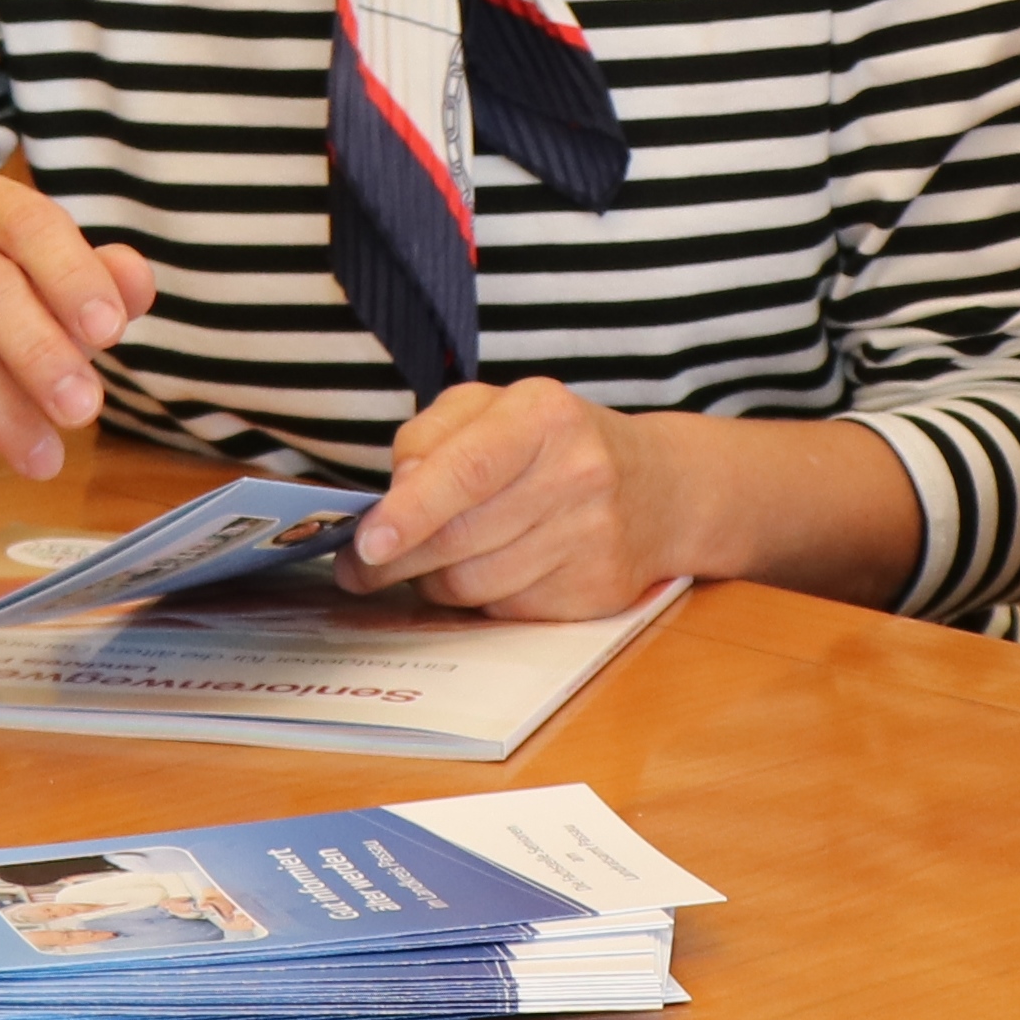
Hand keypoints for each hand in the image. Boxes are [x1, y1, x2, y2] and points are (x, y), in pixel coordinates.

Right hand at [0, 177, 154, 477]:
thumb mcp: (67, 294)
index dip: (72, 276)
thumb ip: (108, 284)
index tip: (110, 333)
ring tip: (45, 458)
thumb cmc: (13, 313)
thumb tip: (135, 280)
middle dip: (41, 356)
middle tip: (84, 411)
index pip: (30, 224)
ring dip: (4, 412)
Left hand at [334, 378, 682, 621]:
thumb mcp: (494, 410)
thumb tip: (391, 497)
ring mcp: (590, 538)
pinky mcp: (594, 592)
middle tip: (359, 565)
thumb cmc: (554, 445)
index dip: (409, 511)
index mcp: (543, 416)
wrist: (660, 490)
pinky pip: (503, 610)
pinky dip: (478, 598)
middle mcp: (576, 475)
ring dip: (431, 580)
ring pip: (472, 584)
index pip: (466, 470)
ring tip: (425, 561)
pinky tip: (486, 571)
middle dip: (396, 558)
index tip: (366, 542)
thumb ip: (431, 439)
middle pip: (459, 538)